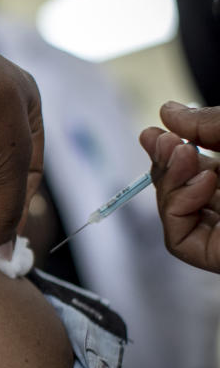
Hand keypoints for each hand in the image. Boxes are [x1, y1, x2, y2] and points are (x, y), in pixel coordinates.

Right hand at [139, 101, 219, 272]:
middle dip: (163, 163)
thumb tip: (167, 111)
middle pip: (177, 188)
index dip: (168, 150)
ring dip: (170, 181)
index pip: (194, 168)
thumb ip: (207, 123)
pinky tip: (202, 185)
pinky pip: (177, 239)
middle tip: (164, 141)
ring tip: (186, 155)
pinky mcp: (216, 255)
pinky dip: (177, 208)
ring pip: (172, 212)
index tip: (154, 132)